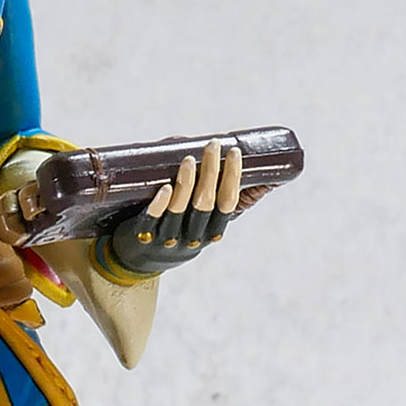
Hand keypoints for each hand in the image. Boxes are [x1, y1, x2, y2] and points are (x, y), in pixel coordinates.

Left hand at [96, 139, 242, 274]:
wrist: (141, 260)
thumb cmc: (179, 231)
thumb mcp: (205, 222)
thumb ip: (225, 198)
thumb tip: (264, 176)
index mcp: (211, 231)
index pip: (228, 203)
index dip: (232, 178)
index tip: (233, 152)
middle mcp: (192, 237)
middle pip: (205, 204)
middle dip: (211, 172)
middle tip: (212, 145)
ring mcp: (167, 238)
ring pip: (179, 210)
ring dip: (186, 183)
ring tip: (188, 159)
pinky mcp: (143, 235)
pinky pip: (152, 219)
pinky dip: (160, 203)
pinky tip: (165, 187)